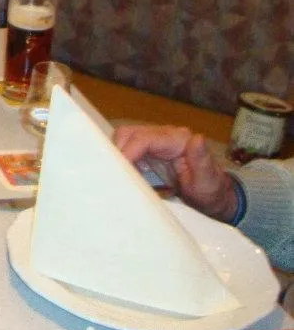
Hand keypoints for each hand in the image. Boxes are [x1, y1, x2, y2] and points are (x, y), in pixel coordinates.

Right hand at [111, 123, 238, 220]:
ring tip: (121, 176)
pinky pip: (128, 147)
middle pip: (130, 133)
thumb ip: (202, 160)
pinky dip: (122, 159)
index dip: (128, 151)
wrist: (212, 196)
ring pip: (125, 138)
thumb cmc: (210, 191)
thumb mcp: (208, 180)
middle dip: (119, 152)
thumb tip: (197, 138)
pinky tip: (126, 174)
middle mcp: (165, 135)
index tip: (120, 171)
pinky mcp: (149, 149)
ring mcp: (155, 141)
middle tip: (117, 175)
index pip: (145, 138)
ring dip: (119, 155)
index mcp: (178, 140)